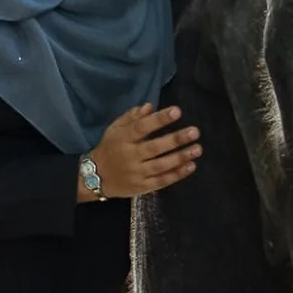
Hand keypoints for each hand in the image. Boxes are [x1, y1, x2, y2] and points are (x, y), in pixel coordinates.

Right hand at [85, 104, 201, 199]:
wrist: (95, 177)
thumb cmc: (109, 148)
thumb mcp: (115, 129)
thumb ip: (132, 117)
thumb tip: (150, 106)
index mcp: (123, 139)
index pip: (142, 127)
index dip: (159, 119)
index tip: (177, 111)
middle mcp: (130, 156)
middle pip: (155, 147)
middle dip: (176, 140)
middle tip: (195, 132)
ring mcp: (136, 173)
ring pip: (161, 166)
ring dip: (181, 157)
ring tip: (197, 149)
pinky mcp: (142, 187)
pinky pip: (162, 181)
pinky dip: (177, 174)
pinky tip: (191, 166)